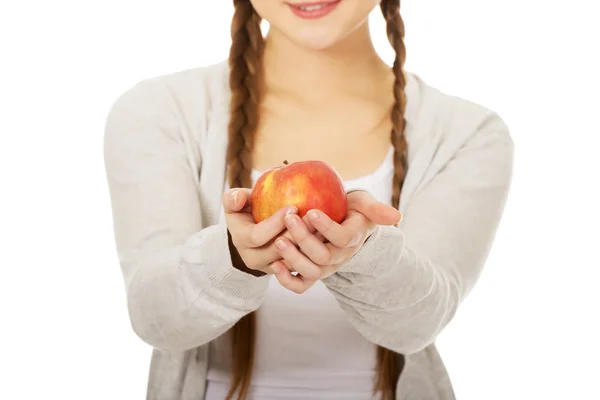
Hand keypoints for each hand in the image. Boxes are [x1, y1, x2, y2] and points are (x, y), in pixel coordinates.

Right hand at [223, 188, 322, 278]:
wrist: (255, 234)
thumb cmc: (248, 211)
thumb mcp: (238, 202)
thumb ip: (234, 197)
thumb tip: (236, 197)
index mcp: (241, 241)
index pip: (258, 236)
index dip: (275, 223)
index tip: (293, 207)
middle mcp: (254, 259)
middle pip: (278, 251)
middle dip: (296, 234)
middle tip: (313, 217)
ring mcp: (271, 268)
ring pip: (292, 263)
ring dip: (308, 246)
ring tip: (322, 228)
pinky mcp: (286, 273)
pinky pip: (302, 272)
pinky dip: (314, 257)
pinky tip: (326, 240)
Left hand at [271, 190, 401, 292]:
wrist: (338, 222)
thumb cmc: (350, 209)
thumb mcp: (363, 203)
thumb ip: (376, 209)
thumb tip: (398, 217)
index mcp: (352, 238)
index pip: (342, 238)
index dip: (327, 228)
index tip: (312, 211)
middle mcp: (339, 257)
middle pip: (323, 256)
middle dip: (304, 238)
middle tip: (289, 217)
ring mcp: (324, 267)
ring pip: (311, 272)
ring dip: (293, 258)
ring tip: (279, 240)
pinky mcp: (309, 273)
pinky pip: (300, 285)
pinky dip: (286, 280)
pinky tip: (274, 265)